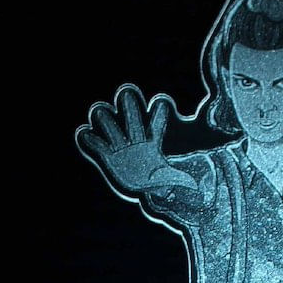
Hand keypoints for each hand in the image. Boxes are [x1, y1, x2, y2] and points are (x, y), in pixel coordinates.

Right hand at [76, 85, 196, 194]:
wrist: (142, 187)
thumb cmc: (159, 179)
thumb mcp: (170, 180)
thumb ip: (180, 180)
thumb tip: (195, 187)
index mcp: (152, 141)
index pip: (157, 122)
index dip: (160, 113)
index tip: (163, 105)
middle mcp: (135, 138)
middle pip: (131, 114)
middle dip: (130, 105)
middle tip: (127, 95)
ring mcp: (120, 145)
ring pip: (110, 124)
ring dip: (106, 120)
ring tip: (102, 115)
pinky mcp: (107, 155)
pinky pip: (96, 144)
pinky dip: (89, 139)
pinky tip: (87, 135)